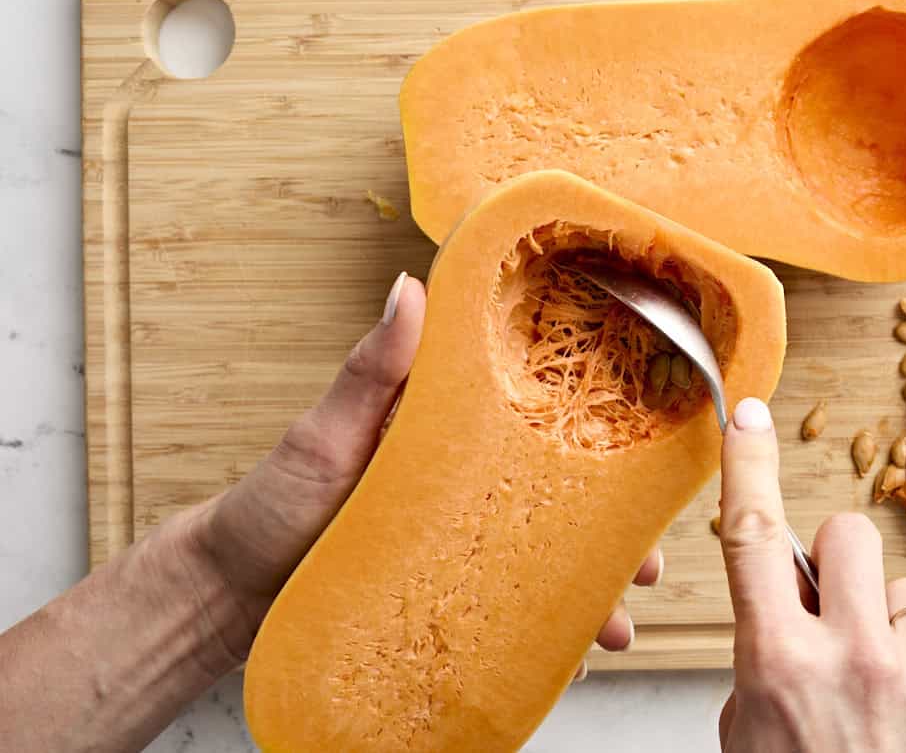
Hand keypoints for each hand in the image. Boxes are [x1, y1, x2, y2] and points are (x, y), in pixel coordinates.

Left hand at [184, 272, 659, 661]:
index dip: (595, 431)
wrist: (230, 594)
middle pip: (555, 494)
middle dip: (609, 526)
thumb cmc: (271, 504)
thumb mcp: (324, 434)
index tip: (642, 448)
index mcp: (445, 429)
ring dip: (587, 584)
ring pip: (541, 554)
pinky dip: (544, 626)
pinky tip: (571, 649)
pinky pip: (508, 605)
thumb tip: (406, 287)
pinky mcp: (446, 588)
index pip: (534, 417)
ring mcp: (456, 538)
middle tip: (644, 555)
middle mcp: (461, 481)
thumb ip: (369, 370)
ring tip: (616, 620)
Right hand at [715, 398, 905, 752]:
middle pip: (851, 535)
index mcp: (778, 660)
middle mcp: (852, 656)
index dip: (746, 467)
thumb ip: (766, 656)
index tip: (747, 417)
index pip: (752, 537)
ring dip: (895, 633)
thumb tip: (791, 606)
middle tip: (838, 612)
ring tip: (886, 698)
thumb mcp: (751, 730)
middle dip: (842, 563)